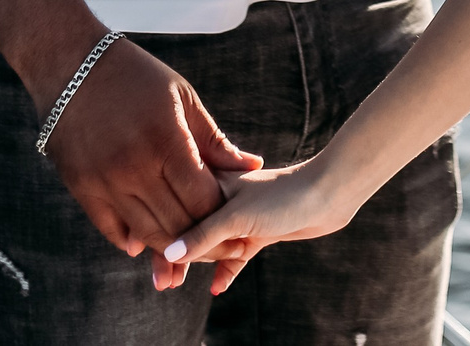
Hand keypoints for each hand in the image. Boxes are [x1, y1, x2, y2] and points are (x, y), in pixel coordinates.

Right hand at [34, 38, 261, 287]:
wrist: (71, 64)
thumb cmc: (137, 76)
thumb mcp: (182, 98)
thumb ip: (214, 141)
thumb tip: (252, 166)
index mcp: (166, 141)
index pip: (202, 200)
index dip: (223, 219)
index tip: (237, 225)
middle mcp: (134, 167)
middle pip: (178, 223)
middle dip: (204, 241)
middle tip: (220, 247)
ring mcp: (104, 181)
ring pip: (147, 234)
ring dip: (171, 247)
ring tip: (190, 248)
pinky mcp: (81, 188)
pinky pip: (112, 229)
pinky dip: (133, 241)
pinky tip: (148, 242)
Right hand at [168, 161, 358, 295]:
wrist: (330, 192)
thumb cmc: (283, 195)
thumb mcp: (237, 216)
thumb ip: (202, 235)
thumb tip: (170, 254)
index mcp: (212, 182)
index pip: (176, 209)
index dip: (159, 233)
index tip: (139, 253)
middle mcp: (222, 198)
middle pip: (189, 229)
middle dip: (173, 255)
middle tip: (161, 283)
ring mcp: (241, 216)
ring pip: (209, 244)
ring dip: (194, 264)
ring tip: (175, 286)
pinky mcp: (258, 231)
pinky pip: (233, 255)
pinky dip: (224, 270)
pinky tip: (215, 288)